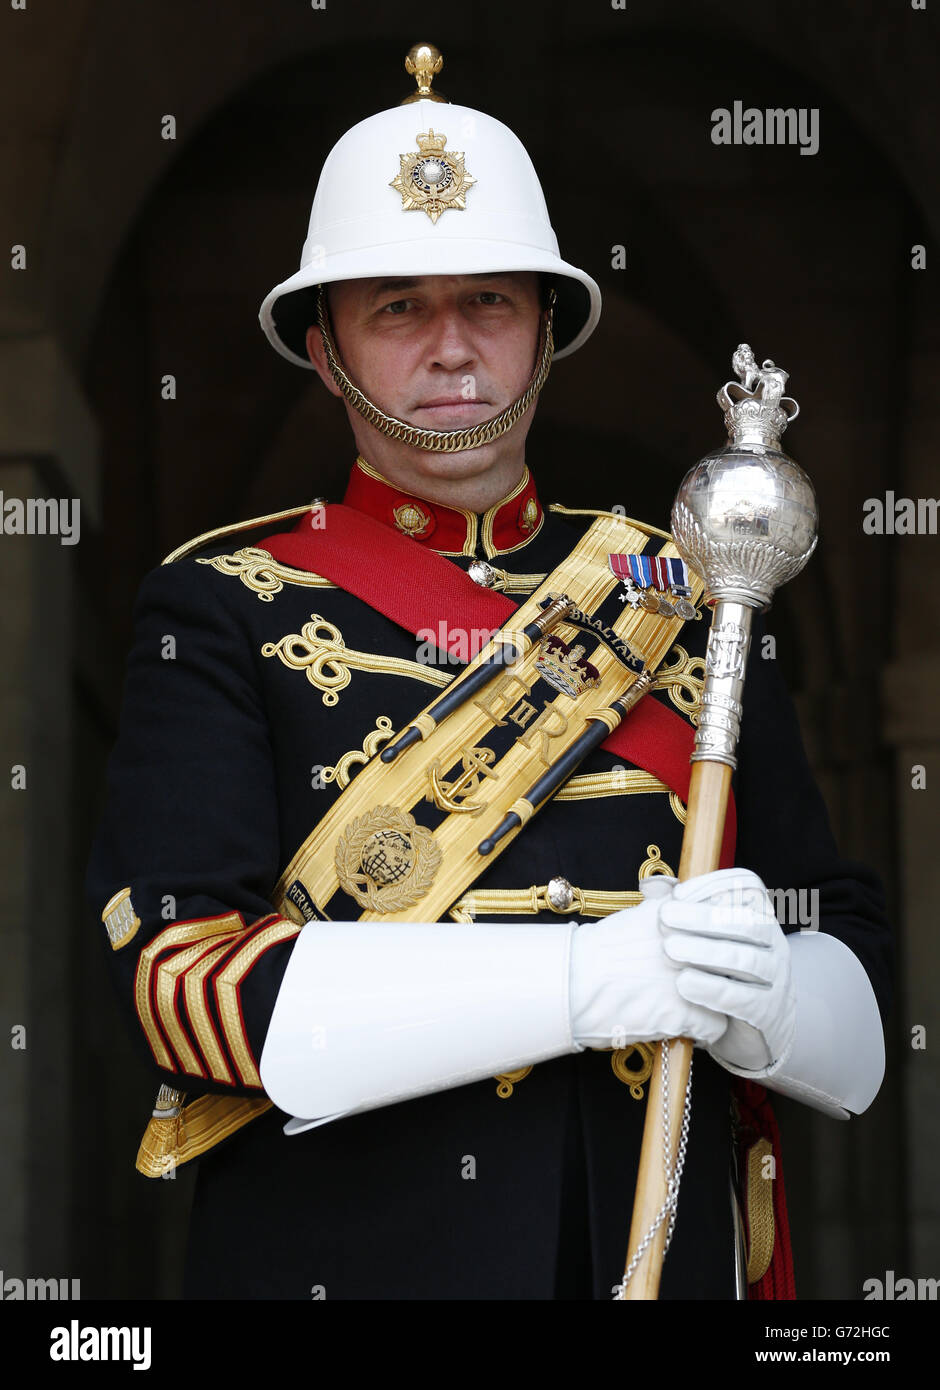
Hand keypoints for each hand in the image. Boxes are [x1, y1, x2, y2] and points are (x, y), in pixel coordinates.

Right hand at [569, 877, 726, 1050]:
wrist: (571, 985)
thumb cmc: (595, 953)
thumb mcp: (633, 916)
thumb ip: (661, 902)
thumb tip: (674, 889)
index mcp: (677, 916)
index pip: (728, 920)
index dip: (727, 940)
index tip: (722, 951)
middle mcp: (689, 943)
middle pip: (733, 958)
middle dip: (727, 972)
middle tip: (715, 983)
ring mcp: (689, 977)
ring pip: (729, 994)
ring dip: (718, 1002)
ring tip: (703, 1008)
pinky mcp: (684, 1012)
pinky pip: (716, 1027)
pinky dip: (704, 1032)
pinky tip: (689, 1030)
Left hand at [658, 867, 795, 1075]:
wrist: (754, 1028)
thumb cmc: (723, 973)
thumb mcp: (709, 939)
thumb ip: (684, 910)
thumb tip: (651, 886)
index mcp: (761, 917)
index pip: (749, 889)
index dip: (714, 886)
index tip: (677, 894)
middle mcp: (774, 943)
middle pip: (747, 923)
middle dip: (703, 918)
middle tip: (664, 918)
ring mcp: (775, 978)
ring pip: (746, 959)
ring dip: (705, 952)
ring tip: (670, 949)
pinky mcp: (768, 1011)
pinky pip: (743, 998)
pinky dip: (712, 988)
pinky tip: (683, 983)